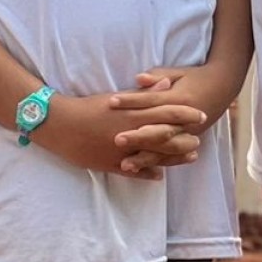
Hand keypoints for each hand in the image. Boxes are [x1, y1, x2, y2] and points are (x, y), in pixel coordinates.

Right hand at [39, 91, 203, 179]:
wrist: (60, 124)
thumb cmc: (89, 107)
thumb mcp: (118, 97)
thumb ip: (144, 94)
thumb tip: (166, 85)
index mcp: (133, 114)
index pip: (167, 113)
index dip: (186, 114)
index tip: (201, 115)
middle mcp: (131, 133)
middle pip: (166, 137)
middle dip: (185, 139)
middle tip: (200, 140)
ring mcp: (121, 151)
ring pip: (154, 156)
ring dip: (174, 157)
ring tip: (190, 157)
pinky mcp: (109, 164)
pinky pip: (133, 171)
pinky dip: (147, 173)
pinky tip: (159, 176)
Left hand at [109, 63, 240, 172]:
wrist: (223, 85)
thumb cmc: (197, 77)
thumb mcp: (179, 72)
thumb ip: (158, 75)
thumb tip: (138, 79)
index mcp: (179, 98)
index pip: (150, 100)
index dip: (131, 100)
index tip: (111, 102)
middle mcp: (183, 118)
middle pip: (158, 129)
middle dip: (137, 136)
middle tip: (117, 139)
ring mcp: (187, 131)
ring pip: (164, 148)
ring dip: (145, 157)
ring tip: (125, 165)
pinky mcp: (188, 139)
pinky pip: (170, 156)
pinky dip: (155, 164)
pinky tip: (141, 171)